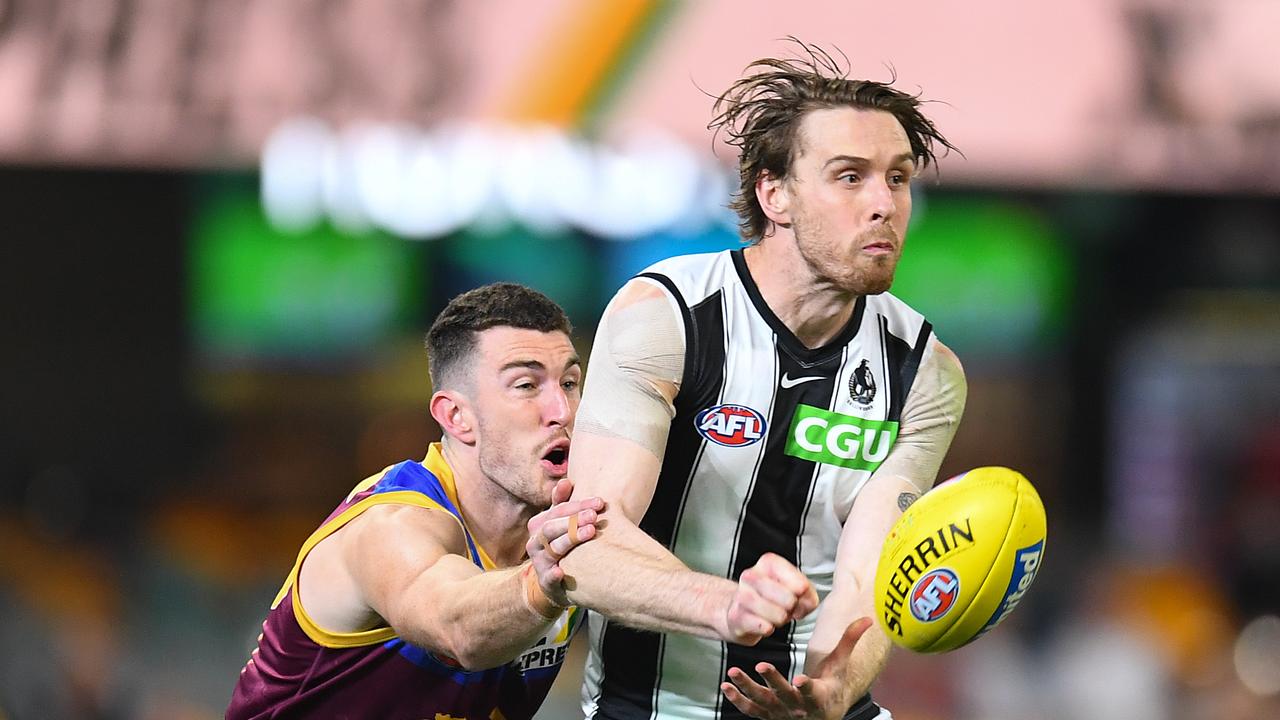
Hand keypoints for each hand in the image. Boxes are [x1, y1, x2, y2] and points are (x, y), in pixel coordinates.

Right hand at [526, 478, 604, 606]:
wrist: (554, 580)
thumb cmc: (562, 544)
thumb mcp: (562, 523)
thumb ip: (563, 502)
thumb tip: (566, 481)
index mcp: (540, 524)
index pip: (559, 509)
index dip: (579, 504)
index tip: (600, 502)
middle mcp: (536, 541)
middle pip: (552, 526)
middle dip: (574, 520)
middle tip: (594, 516)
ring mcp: (540, 561)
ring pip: (552, 547)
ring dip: (570, 539)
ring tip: (590, 532)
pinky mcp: (546, 581)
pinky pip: (547, 578)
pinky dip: (553, 575)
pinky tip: (561, 572)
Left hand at [720, 617, 872, 718]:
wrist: (823, 714)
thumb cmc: (832, 685)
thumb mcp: (840, 665)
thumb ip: (849, 641)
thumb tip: (868, 618)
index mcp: (818, 696)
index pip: (812, 692)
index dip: (807, 687)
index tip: (800, 679)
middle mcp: (799, 708)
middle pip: (785, 696)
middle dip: (774, 682)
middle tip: (762, 665)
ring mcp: (781, 713)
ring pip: (763, 703)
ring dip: (748, 689)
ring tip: (734, 672)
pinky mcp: (768, 716)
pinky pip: (751, 710)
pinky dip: (738, 700)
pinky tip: (726, 686)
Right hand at [722, 553, 819, 645]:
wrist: (738, 609)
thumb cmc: (767, 597)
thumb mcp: (791, 586)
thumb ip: (807, 592)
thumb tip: (808, 603)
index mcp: (769, 563)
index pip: (800, 584)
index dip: (804, 596)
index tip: (798, 597)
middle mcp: (752, 576)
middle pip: (789, 599)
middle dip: (792, 608)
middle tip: (786, 608)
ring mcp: (742, 596)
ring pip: (778, 614)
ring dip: (781, 619)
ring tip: (775, 616)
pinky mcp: (736, 617)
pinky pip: (765, 627)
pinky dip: (769, 629)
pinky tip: (763, 623)